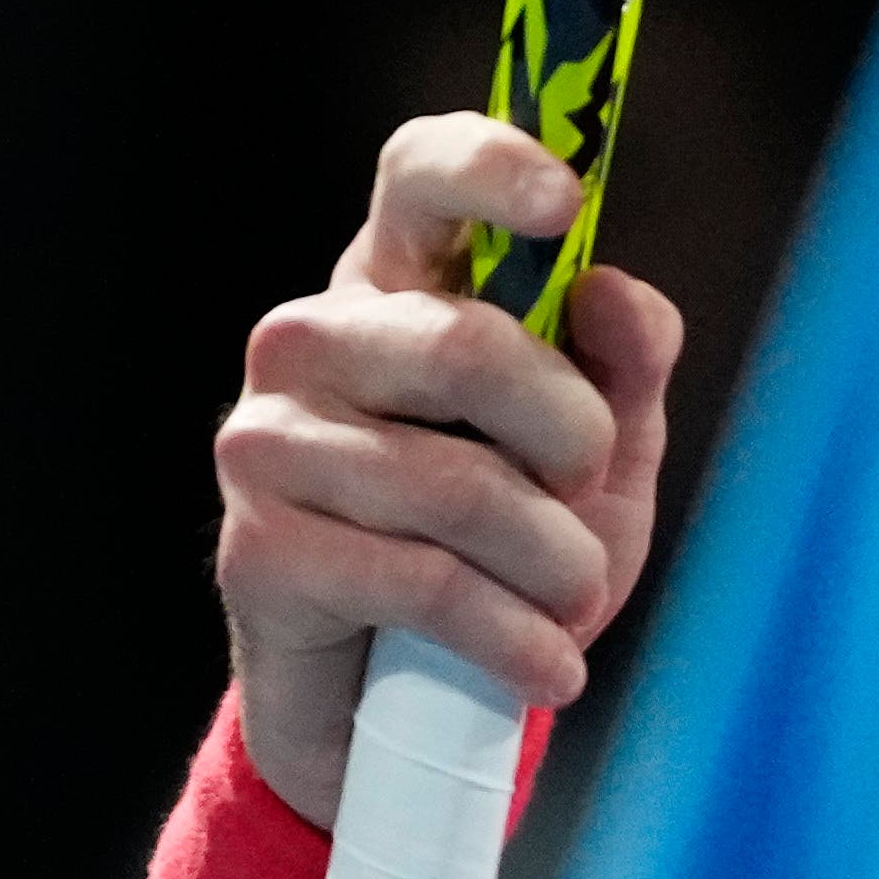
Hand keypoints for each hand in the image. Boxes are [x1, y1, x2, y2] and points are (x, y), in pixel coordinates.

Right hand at [211, 115, 683, 825]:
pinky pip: (422, 582)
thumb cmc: (506, 548)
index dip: (489, 167)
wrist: (408, 710)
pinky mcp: (255, 552)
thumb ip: (622, 365)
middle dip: (570, 436)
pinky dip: (514, 638)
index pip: (418, 175)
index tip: (566, 204)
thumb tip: (608, 289)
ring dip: (555, 564)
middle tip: (589, 493)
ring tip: (573, 606)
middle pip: (466, 344)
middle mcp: (312, 339)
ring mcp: (268, 441)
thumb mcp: (597, 456)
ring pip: (456, 484)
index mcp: (393, 282)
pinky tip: (546, 667)